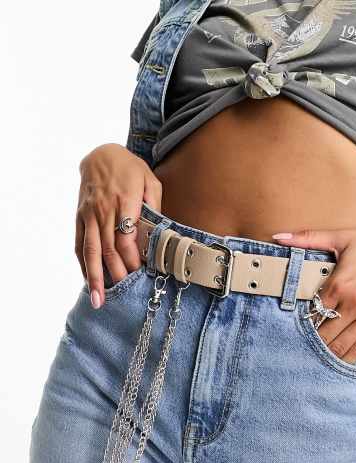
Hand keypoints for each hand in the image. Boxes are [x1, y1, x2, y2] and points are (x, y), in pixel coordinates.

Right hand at [75, 143, 161, 308]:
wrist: (100, 154)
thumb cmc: (130, 168)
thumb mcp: (150, 180)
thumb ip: (155, 204)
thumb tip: (159, 230)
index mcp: (124, 200)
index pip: (125, 237)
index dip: (131, 258)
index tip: (139, 273)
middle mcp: (104, 210)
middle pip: (108, 248)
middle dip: (115, 274)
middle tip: (122, 295)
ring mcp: (89, 215)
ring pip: (90, 250)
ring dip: (95, 277)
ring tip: (98, 299)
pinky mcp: (80, 217)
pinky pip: (80, 243)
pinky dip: (83, 264)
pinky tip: (88, 281)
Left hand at [272, 219, 355, 364]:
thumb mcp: (342, 237)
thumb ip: (308, 238)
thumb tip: (278, 236)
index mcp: (339, 284)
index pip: (312, 312)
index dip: (301, 321)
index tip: (293, 326)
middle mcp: (353, 304)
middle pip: (323, 334)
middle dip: (310, 341)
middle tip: (299, 345)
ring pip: (340, 345)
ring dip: (326, 352)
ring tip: (314, 355)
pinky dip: (346, 356)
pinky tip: (336, 359)